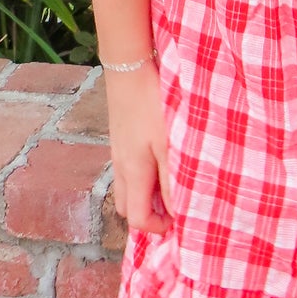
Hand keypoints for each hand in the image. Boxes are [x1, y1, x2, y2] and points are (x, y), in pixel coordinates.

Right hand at [105, 64, 173, 235]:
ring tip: (168, 182)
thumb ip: (172, 180)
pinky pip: (125, 169)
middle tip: (174, 204)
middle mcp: (120, 167)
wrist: (129, 68)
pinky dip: (140, 175)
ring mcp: (117, 151)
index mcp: (133, 173)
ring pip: (126, 188)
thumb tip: (178, 212)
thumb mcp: (169, 144)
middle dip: (149, 214)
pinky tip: (159, 157)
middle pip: (127, 208)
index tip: (179, 220)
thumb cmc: (152, 105)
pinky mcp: (119, 137)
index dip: (158, 228)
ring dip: (144, 194)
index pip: (137, 220)